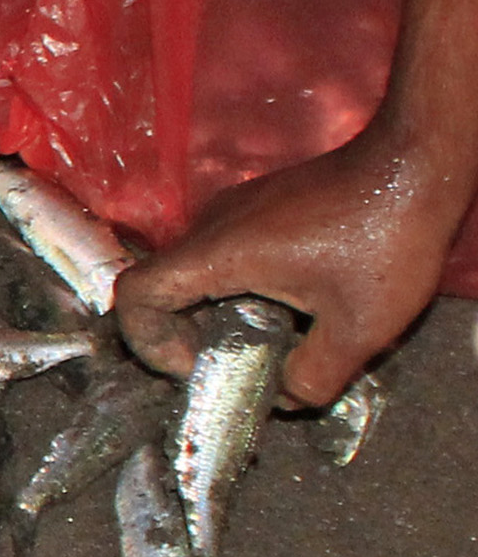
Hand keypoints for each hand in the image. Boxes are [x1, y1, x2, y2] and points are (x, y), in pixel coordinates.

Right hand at [114, 130, 462, 406]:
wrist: (420, 160)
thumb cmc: (387, 237)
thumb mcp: (359, 329)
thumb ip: (312, 378)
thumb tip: (286, 396)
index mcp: (218, 253)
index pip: (135, 296)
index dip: (147, 342)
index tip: (196, 364)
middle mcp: (213, 225)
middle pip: (162, 287)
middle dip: (185, 335)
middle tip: (233, 362)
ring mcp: (236, 209)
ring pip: (195, 270)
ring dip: (216, 312)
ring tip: (269, 336)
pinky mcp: (261, 203)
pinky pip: (225, 253)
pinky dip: (239, 287)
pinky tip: (292, 302)